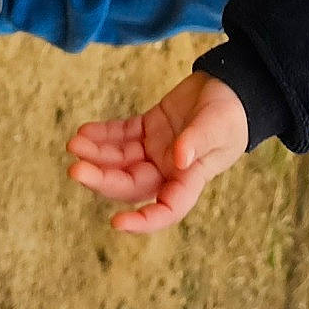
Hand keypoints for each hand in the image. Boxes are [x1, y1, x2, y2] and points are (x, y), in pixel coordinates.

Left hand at [65, 72, 248, 232]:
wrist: (231, 85)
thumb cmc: (232, 111)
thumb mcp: (219, 125)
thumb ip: (199, 140)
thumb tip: (178, 160)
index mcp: (189, 177)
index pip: (167, 208)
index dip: (143, 221)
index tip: (116, 223)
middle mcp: (168, 169)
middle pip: (130, 184)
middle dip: (102, 179)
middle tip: (76, 167)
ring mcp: (156, 150)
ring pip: (120, 161)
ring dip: (97, 154)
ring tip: (76, 143)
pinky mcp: (148, 130)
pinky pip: (120, 136)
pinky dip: (102, 135)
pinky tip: (85, 131)